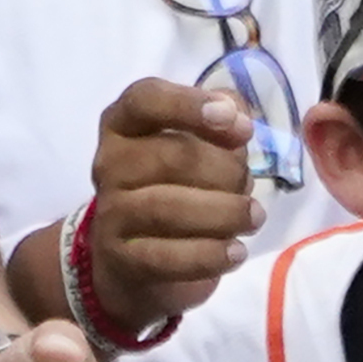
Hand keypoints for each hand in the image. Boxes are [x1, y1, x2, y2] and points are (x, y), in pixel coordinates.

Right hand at [77, 78, 263, 333]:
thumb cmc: (173, 187)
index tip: (237, 124)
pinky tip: (235, 252)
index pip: (145, 100)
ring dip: (224, 213)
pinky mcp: (121, 259)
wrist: (132, 261)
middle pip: (170, 156)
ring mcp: (111, 213)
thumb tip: (239, 117)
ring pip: (167, 208)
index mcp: (124, 124)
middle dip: (225, 171)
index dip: (189, 105)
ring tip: (253, 218)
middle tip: (248, 184)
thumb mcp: (198, 144)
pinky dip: (209, 255)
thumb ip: (222, 119)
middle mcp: (109, 163)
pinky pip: (167, 257)